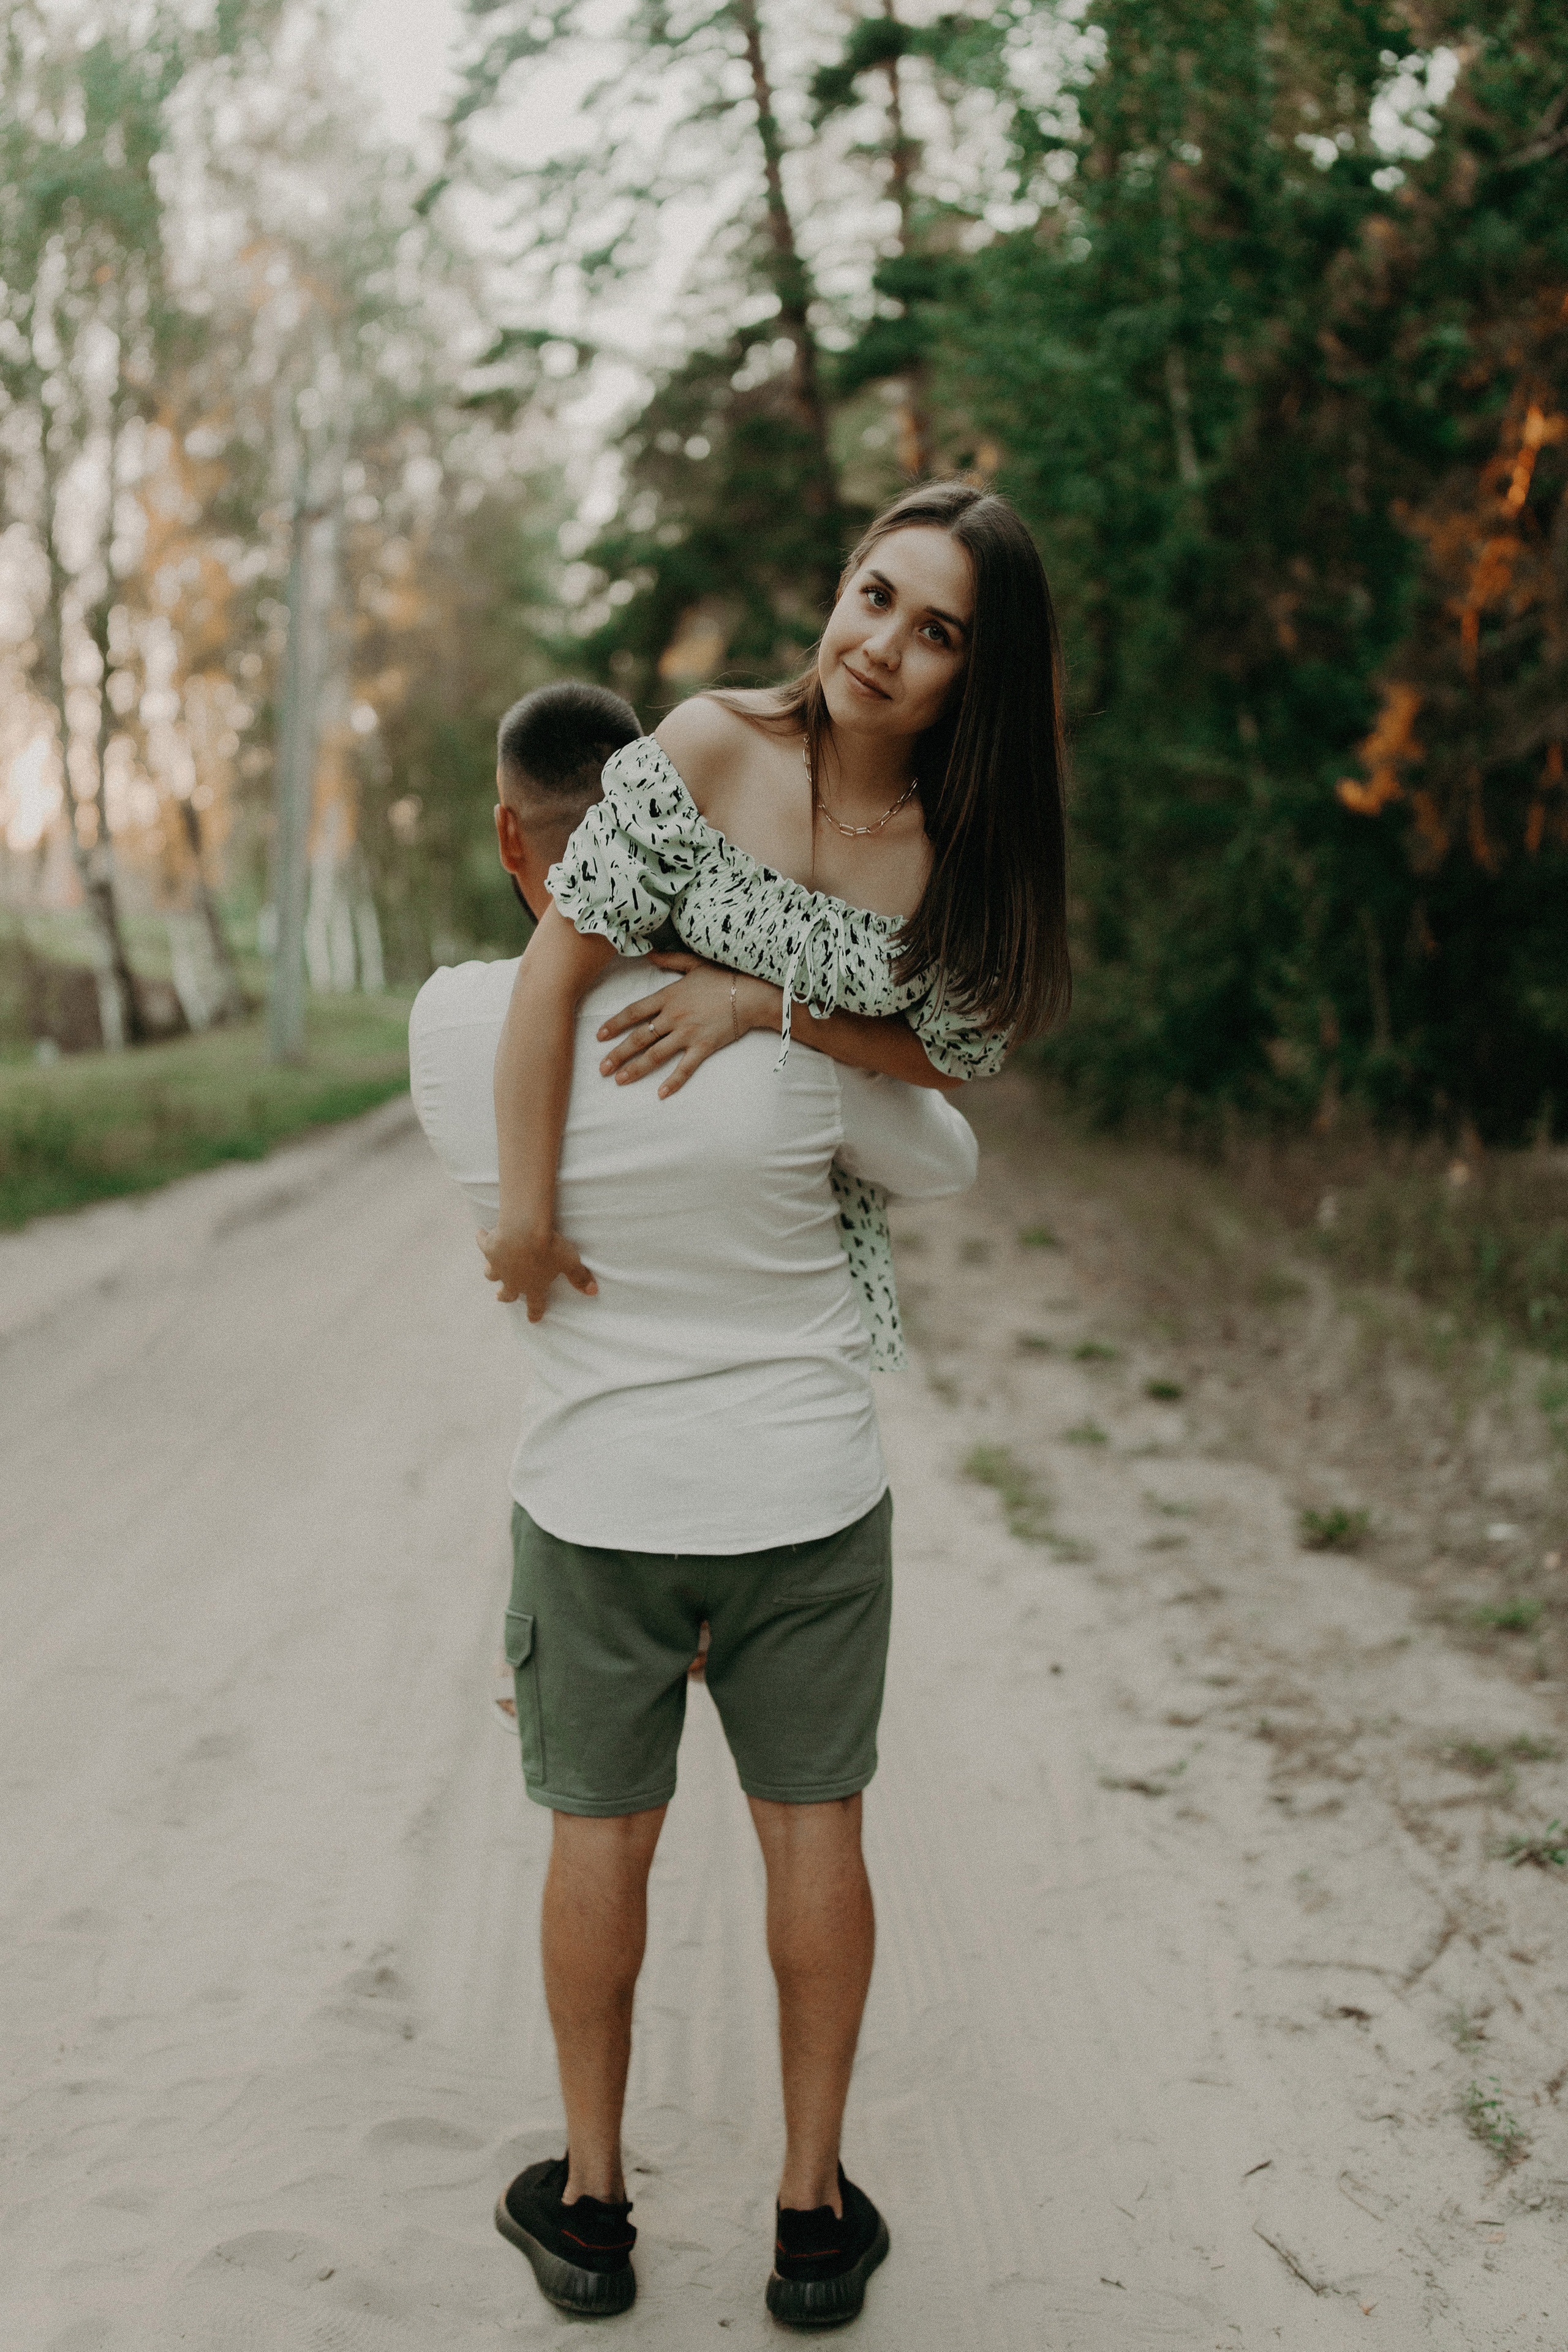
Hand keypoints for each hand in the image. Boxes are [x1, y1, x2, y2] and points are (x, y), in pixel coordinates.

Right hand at [476, 1224, 597, 1319]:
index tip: (533, 1319)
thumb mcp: (569, 1262)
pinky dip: (482, 1239)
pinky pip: (483, 1243)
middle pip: (507, 1293)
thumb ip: (580, 1277)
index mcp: (533, 1286)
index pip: (535, 1304)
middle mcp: (512, 1280)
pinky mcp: (488, 1248)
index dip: (535, 1312)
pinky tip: (481, 1234)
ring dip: (491, 1272)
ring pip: (491, 1273)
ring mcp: (498, 1265)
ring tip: (491, 1269)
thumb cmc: (550, 1248)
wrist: (524, 1231)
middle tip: (501, 1297)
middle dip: (504, 1296)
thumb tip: (593, 1291)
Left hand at [596, 952, 779, 1095]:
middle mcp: (673, 1016)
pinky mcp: (704, 1046)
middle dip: (618, 1054)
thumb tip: (650, 952)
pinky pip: (685, 1067)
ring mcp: (688, 1033)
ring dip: (635, 1069)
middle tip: (601, 1069)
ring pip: (655, 1054)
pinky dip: (673, 1082)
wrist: (752, 992)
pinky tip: (661, 1094)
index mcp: (668, 996)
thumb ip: (670, 959)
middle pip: (639, 1037)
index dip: (615, 1024)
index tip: (600, 1036)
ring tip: (619, 1080)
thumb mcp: (694, 963)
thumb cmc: (725, 976)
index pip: (634, 1011)